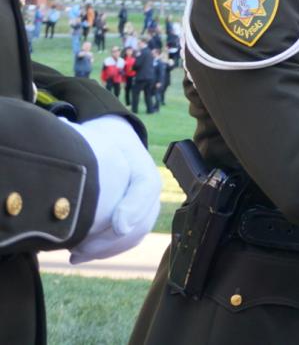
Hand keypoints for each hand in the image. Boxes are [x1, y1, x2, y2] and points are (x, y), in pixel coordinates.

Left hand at [62, 115, 161, 262]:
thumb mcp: (93, 138)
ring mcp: (147, 202)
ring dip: (107, 248)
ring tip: (77, 254)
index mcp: (140, 165)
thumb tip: (61, 130)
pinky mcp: (140, 216)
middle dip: (110, 239)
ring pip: (136, 234)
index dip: (133, 207)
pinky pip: (130, 239)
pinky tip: (83, 252)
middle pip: (141, 219)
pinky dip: (108, 249)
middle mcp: (149, 186)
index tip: (118, 224)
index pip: (145, 187)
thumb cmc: (101, 139)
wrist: (117, 140)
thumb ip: (80, 143)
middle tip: (79, 249)